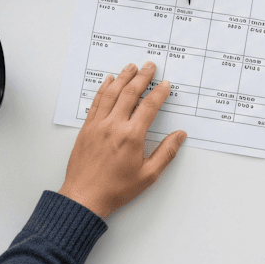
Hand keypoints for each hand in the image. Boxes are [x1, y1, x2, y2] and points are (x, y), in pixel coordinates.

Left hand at [57, 62, 186, 218]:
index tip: (165, 85)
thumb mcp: (148, 175)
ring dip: (123, 77)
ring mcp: (98, 125)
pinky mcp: (86, 129)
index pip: (149, 106)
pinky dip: (103, 89)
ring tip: (131, 67)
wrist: (84, 198)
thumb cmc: (116, 189)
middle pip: (130, 93)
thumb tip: (180, 136)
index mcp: (131, 136)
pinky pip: (96, 102)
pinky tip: (108, 81)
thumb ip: (166, 153)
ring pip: (111, 93)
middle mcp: (113, 126)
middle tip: (150, 66)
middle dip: (142, 77)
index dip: (159, 93)